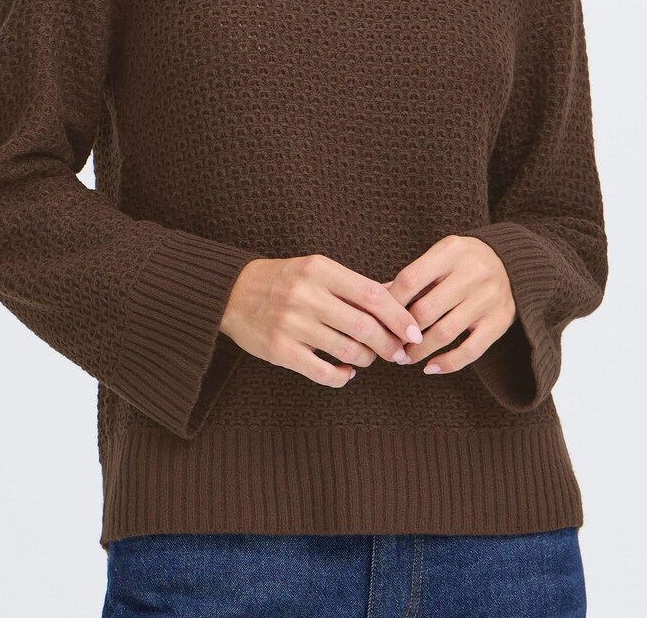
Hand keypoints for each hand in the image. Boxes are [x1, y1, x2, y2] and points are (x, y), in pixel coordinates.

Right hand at [220, 255, 423, 387]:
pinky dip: (342, 376)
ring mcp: (292, 323)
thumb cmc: (284, 280)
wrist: (233, 292)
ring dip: (367, 359)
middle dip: (389, 344)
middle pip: (364, 326)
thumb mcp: (317, 270)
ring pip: (348, 350)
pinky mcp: (280, 350)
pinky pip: (323, 372)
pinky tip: (346, 371)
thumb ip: (354, 286)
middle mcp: (307, 295)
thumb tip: (398, 298)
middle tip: (398, 352)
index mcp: (320, 270)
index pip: (372, 295)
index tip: (414, 331)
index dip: (398, 316)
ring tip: (368, 358)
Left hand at [380, 235, 516, 373]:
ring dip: (419, 351)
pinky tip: (430, 367)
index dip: (391, 303)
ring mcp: (488, 298)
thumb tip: (378, 302)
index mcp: (452, 251)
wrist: (512, 263)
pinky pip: (471, 350)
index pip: (410, 279)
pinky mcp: (500, 321)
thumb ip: (413, 277)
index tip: (379, 317)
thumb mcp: (440, 256)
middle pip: (426, 309)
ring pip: (445, 332)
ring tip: (405, 357)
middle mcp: (472, 273)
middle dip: (402, 332)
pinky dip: (448, 363)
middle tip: (389, 344)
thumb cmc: (463, 262)